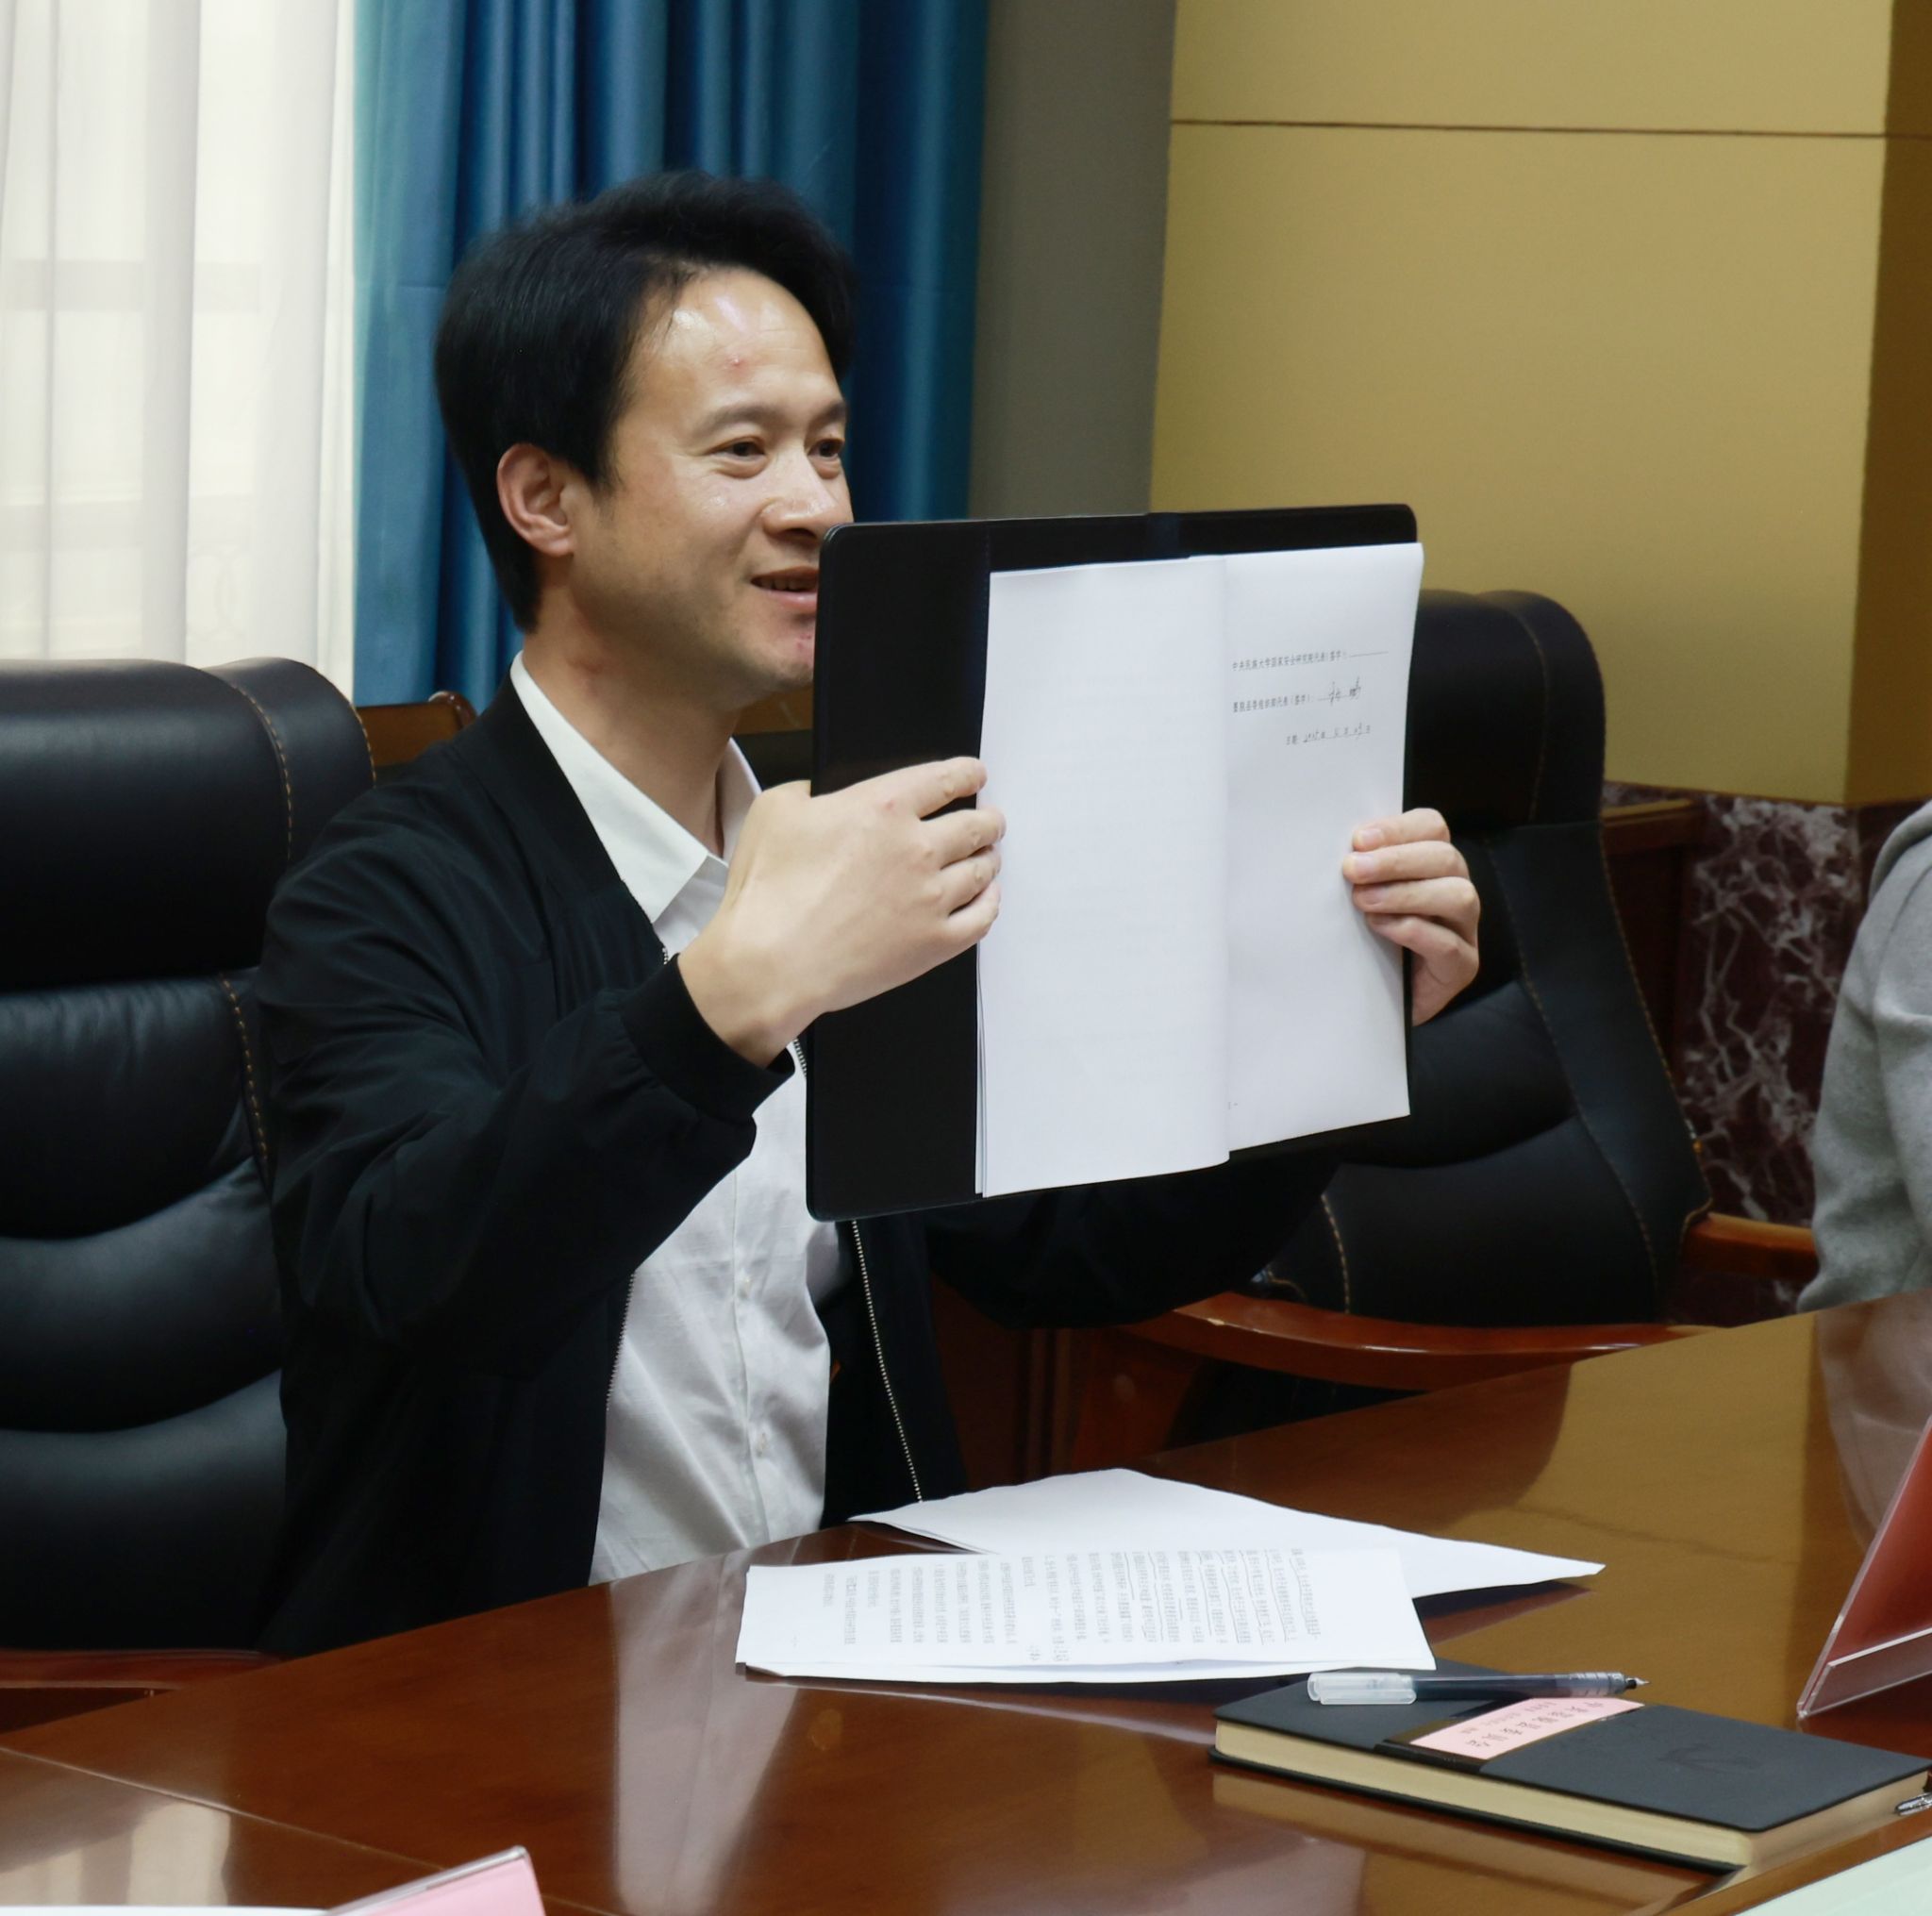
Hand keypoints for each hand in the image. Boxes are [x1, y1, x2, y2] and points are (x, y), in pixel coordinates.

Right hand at [680, 757, 1003, 1063]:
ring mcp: (931, 897)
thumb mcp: (775, 811)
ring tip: (987, 856)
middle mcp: (917, 848)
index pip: (947, 779)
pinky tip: (985, 897)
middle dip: (988, 819)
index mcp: (883, 806)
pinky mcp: (935, 942)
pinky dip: (990, 902)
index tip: (976, 775)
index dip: (969, 774)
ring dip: (989, 857)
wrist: (771, 965)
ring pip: (982, 869)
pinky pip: (982, 917)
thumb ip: (808, 790)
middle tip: (990, 819)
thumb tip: (820, 794)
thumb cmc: (768, 894)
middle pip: (977, 824)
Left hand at [1343, 808, 1478, 1025]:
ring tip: (1364, 901)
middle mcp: (1456, 892)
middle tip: (1353, 869)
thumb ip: (1362, 873)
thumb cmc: (1366, 944)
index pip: (1433, 828)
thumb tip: (1342, 851)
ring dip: (1406, 893)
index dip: (1399, 829)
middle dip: (1396, 860)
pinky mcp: (1462, 967)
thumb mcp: (1361, 899)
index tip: (1358, 840)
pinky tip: (1380, 927)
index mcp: (1433, 866)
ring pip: (1458, 896)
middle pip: (1446, 859)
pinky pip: (1449, 944)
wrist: (1373, 1003)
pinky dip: (1413, 931)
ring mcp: (1465, 931)